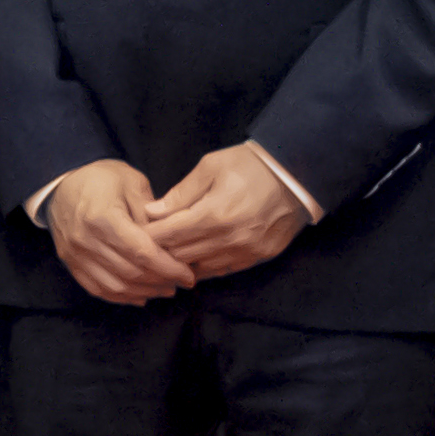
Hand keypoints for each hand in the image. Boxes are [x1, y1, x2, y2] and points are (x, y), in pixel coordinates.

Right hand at [40, 159, 189, 306]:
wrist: (62, 182)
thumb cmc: (101, 178)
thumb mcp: (133, 183)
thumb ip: (152, 214)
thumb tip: (171, 243)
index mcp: (103, 217)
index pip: (142, 252)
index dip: (168, 267)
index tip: (188, 275)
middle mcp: (85, 240)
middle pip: (131, 272)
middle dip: (161, 281)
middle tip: (181, 281)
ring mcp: (75, 254)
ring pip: (115, 285)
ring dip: (144, 292)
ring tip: (165, 289)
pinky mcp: (70, 262)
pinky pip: (97, 288)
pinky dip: (121, 296)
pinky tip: (140, 295)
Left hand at [144, 139, 311, 280]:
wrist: (297, 174)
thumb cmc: (250, 165)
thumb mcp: (210, 167)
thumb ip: (180, 194)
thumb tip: (151, 212)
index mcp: (214, 214)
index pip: (168, 235)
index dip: (148, 235)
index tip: (137, 232)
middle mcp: (230, 239)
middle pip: (180, 255)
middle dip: (161, 250)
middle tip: (149, 243)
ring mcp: (247, 251)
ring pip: (200, 267)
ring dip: (182, 261)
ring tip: (170, 252)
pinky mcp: (260, 257)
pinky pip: (223, 270)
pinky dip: (206, 266)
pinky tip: (195, 259)